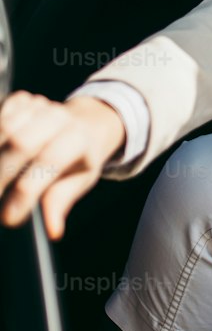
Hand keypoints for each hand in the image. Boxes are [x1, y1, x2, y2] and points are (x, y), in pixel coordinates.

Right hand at [0, 92, 125, 239]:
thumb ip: (61, 201)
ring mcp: (39, 105)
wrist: (84, 123)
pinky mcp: (20, 100)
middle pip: (20, 142)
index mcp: (78, 138)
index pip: (48, 162)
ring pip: (5, 128)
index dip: (25, 192)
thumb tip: (52, 230)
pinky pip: (0, 115)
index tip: (9, 218)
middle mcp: (59, 117)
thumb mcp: (79, 180)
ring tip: (3, 180)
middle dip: (1, 175)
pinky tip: (2, 150)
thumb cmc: (80, 157)